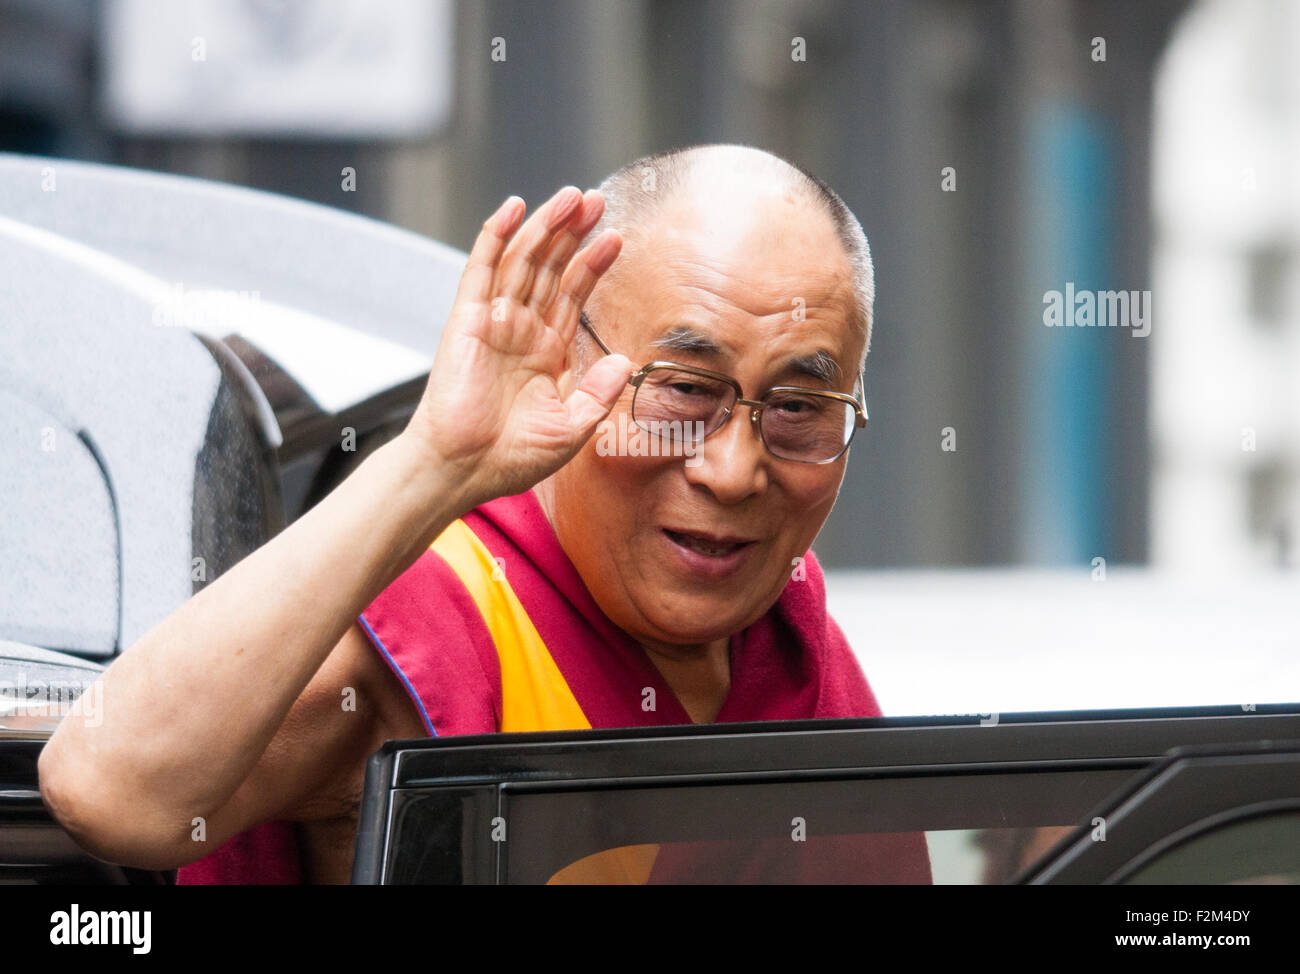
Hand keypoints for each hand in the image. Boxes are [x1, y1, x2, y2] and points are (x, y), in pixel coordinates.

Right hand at [402, 187, 631, 506]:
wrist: (463, 471)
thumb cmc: (511, 459)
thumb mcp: (573, 429)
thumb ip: (599, 393)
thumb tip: (625, 361)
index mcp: (546, 352)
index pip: (573, 295)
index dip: (593, 264)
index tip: (617, 238)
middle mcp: (521, 330)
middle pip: (551, 268)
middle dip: (574, 233)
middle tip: (596, 199)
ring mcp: (493, 321)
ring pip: (523, 260)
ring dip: (546, 226)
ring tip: (573, 198)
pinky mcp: (466, 320)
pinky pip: (482, 269)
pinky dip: (496, 236)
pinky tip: (515, 207)